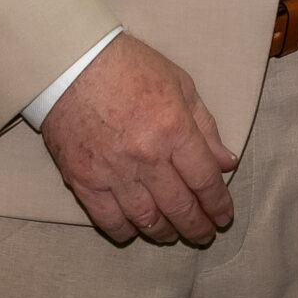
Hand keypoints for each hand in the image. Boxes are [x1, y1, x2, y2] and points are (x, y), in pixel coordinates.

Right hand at [41, 33, 238, 245]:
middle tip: (205, 234)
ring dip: (165, 233)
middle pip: (180, 206)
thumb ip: (205, 127)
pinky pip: (108, 220)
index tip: (224, 216)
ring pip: (147, 219)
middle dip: (197, 226)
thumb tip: (226, 163)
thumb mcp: (180, 84)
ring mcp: (113, 172)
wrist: (70, 62)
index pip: (205, 180)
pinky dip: (125, 231)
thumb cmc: (129, 66)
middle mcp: (146, 156)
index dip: (218, 204)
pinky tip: (135, 230)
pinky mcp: (83, 180)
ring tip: (174, 234)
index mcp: (174, 128)